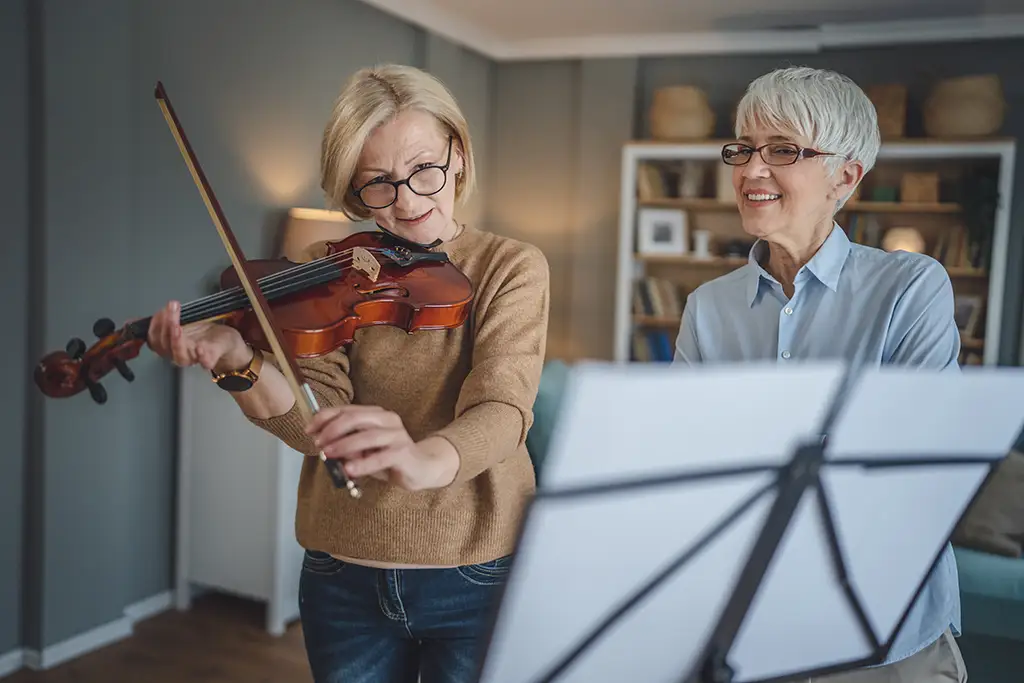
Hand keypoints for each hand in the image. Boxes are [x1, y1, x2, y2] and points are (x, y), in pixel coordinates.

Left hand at [147, 300, 250, 372]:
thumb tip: (205, 362)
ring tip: (170, 306)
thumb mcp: (224, 346)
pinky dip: (156, 321)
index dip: (177, 343)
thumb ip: (214, 353)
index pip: (179, 355)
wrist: (221, 340)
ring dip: (161, 320)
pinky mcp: (165, 337)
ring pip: (156, 338)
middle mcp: (178, 354)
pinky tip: (164, 310)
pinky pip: (153, 333)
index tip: (179, 328)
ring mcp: (170, 346)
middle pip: (165, 344)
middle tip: (175, 308)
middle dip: (168, 324)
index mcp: (192, 359)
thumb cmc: (223, 344)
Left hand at [305, 405, 458, 490]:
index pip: (347, 410)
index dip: (325, 418)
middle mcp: (388, 420)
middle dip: (332, 430)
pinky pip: (380, 457)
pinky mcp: (404, 452)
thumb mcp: (364, 451)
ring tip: (328, 455)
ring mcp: (397, 435)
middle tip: (319, 443)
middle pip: (355, 418)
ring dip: (344, 445)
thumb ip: (347, 446)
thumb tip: (324, 446)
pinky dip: (363, 463)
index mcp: (376, 414)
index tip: (309, 430)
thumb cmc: (389, 457)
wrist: (422, 468)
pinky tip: (349, 469)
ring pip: (367, 436)